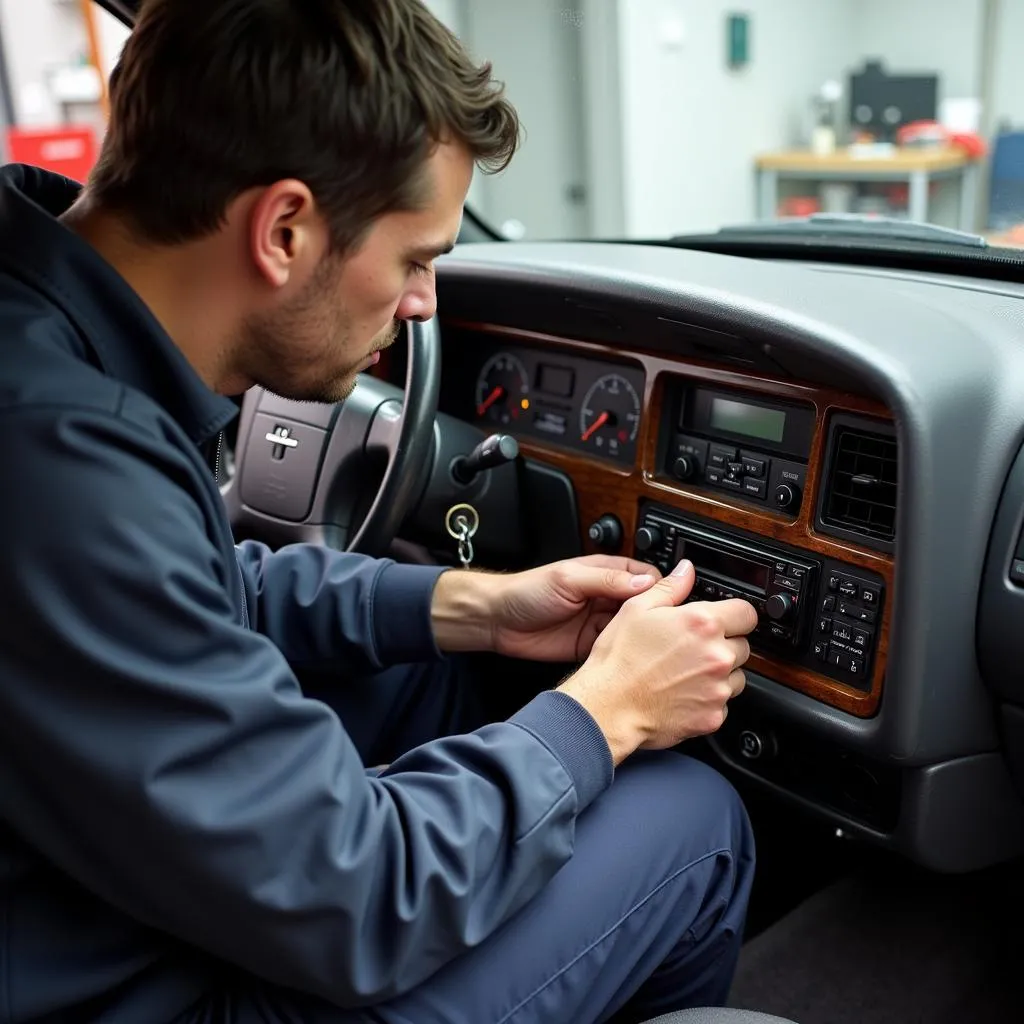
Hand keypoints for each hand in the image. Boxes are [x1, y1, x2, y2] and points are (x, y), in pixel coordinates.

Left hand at [486, 554, 661, 661]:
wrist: (497, 621)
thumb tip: (644, 583)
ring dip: (644, 636)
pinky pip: (617, 649)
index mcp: (604, 573)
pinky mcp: (592, 646)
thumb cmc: (526, 591)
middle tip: (669, 627)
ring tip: (657, 645)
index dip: (660, 588)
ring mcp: (600, 623)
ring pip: (634, 629)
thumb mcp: (569, 579)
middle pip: (644, 605)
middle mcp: (606, 597)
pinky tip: (635, 657)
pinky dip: (626, 653)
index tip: (673, 601)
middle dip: (657, 615)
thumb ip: (606, 580)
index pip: (645, 577)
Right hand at [558, 559, 757, 764]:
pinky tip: (682, 693)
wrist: (608, 708)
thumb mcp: (636, 610)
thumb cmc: (619, 661)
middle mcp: (717, 656)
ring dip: (719, 673)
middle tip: (692, 648)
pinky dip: (708, 699)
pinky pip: (722, 704)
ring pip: (736, 676)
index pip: (747, 613)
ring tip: (685, 673)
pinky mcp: (713, 717)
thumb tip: (686, 571)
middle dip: (723, 644)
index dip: (734, 615)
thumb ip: (670, 587)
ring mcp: (717, 689)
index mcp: (702, 624)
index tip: (723, 620)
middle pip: (743, 646)